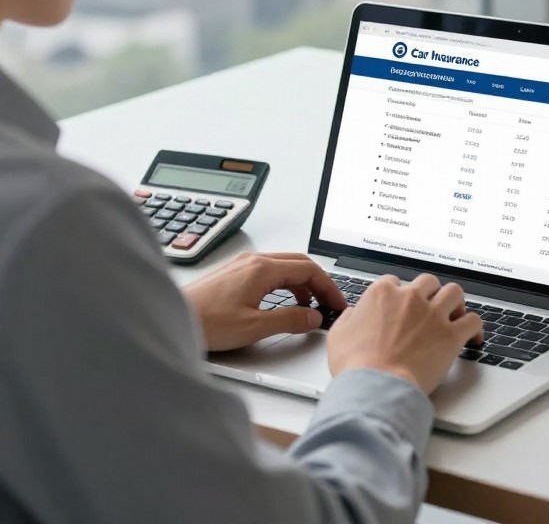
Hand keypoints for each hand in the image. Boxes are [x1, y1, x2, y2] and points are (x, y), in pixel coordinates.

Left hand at [183, 251, 346, 351]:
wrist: (172, 318)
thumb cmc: (205, 322)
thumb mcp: (253, 327)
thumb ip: (288, 320)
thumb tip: (313, 317)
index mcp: (262, 269)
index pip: (309, 269)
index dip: (328, 287)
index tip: (337, 302)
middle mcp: (254, 260)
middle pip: (299, 263)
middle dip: (318, 282)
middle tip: (329, 302)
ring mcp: (243, 265)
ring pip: (284, 266)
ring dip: (302, 283)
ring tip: (310, 305)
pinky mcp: (234, 273)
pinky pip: (270, 271)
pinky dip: (285, 284)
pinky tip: (284, 301)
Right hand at [326, 274, 483, 393]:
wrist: (376, 387)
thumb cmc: (357, 366)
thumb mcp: (338, 336)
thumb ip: (348, 318)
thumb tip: (353, 314)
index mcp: (383, 293)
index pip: (396, 282)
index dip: (399, 294)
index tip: (402, 306)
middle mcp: (411, 297)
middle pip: (429, 282)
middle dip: (430, 293)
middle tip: (430, 309)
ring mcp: (433, 314)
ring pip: (454, 293)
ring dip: (455, 303)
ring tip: (454, 315)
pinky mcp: (450, 335)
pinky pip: (473, 320)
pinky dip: (475, 327)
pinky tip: (473, 336)